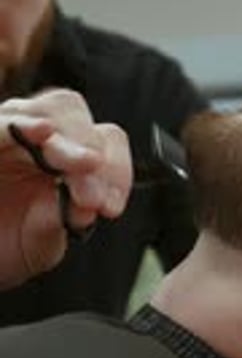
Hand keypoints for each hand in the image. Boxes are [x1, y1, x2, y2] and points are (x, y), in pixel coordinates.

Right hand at [0, 89, 131, 289]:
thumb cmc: (2, 246)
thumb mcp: (37, 243)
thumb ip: (60, 222)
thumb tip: (86, 208)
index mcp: (65, 153)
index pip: (104, 140)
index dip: (116, 170)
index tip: (110, 209)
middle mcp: (35, 132)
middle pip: (74, 112)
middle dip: (92, 154)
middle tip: (93, 199)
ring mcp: (5, 129)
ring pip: (47, 111)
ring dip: (67, 142)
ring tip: (83, 165)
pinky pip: (1, 126)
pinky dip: (21, 126)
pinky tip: (41, 132)